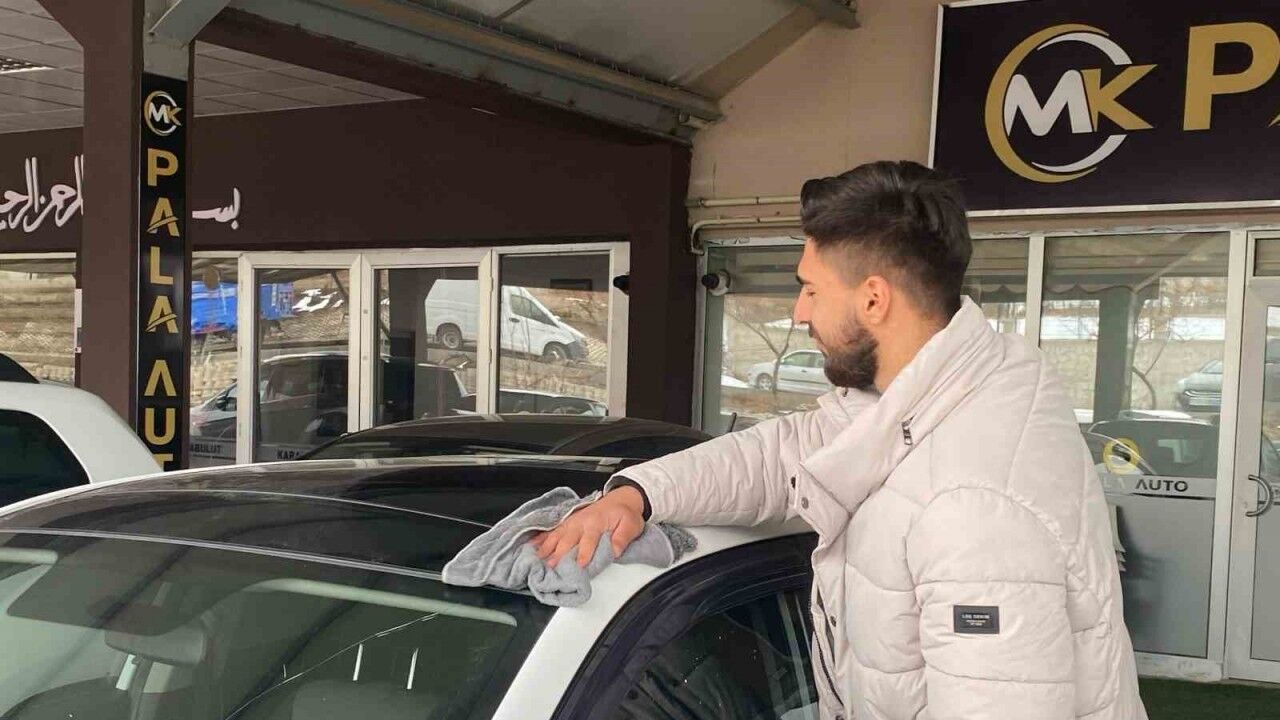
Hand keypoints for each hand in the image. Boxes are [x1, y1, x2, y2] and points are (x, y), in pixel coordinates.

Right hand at [531, 486, 646, 568]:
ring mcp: (573, 522)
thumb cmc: (625, 513)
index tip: (580, 565)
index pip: (589, 540)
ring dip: (547, 546)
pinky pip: (553, 530)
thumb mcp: (632, 524)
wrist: (621, 498)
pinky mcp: (568, 523)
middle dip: (559, 552)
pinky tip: (533, 545)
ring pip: (557, 535)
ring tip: (538, 558)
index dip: (585, 553)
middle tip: (551, 565)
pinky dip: (542, 538)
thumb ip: (623, 537)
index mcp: (597, 522)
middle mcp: (581, 522)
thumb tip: (616, 551)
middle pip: (568, 539)